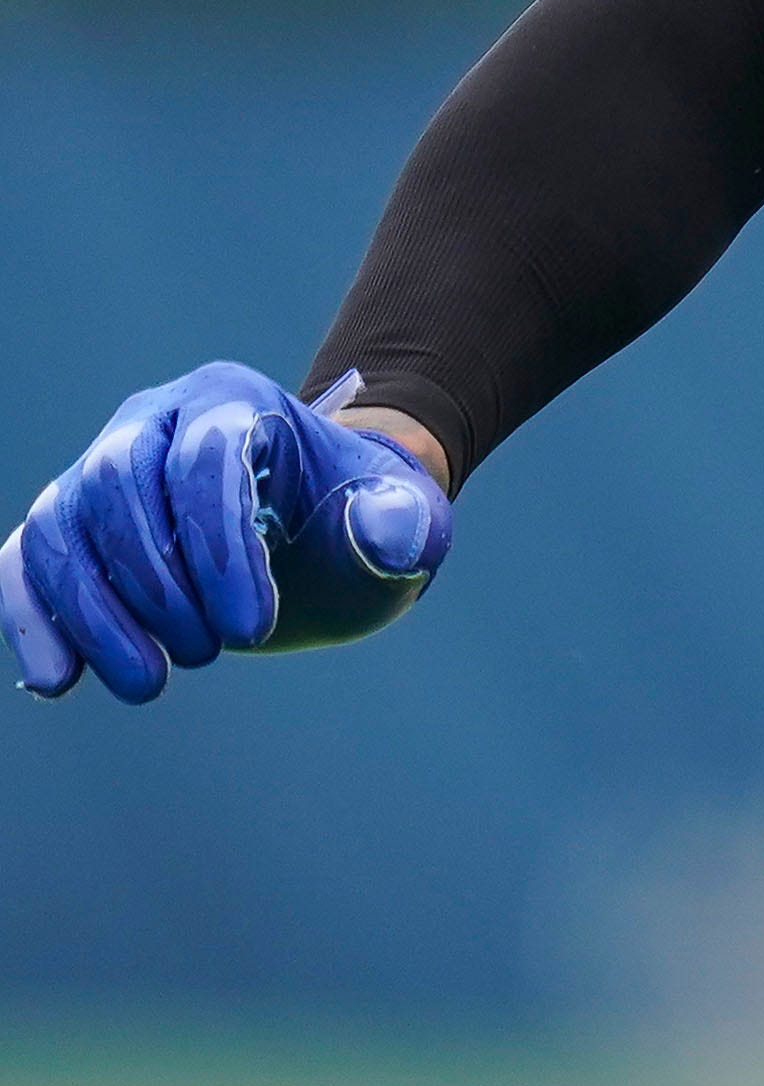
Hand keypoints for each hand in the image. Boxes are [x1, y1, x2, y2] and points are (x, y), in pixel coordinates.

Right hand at [7, 364, 452, 703]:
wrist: (318, 531)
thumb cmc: (356, 520)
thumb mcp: (403, 521)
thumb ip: (402, 524)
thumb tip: (381, 528)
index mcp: (235, 401)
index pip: (206, 461)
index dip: (220, 549)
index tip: (252, 632)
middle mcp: (154, 420)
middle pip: (118, 483)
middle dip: (156, 581)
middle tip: (208, 655)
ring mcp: (100, 468)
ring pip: (62, 526)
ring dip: (92, 614)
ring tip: (148, 683)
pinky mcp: (68, 523)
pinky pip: (26, 560)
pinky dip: (33, 618)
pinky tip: (59, 681)